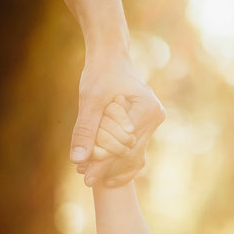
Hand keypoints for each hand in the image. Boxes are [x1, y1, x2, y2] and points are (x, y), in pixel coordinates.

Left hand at [71, 51, 162, 185]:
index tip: (86, 177)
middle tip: (85, 178)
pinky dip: (116, 155)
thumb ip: (86, 129)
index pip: (123, 146)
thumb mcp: (90, 100)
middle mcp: (155, 117)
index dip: (103, 163)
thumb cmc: (100, 72)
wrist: (110, 55)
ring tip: (88, 173)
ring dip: (111, 164)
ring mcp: (153, 121)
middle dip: (107, 166)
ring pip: (132, 153)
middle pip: (130, 153)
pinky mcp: (145, 123)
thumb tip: (78, 159)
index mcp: (147, 110)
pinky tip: (99, 165)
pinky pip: (132, 146)